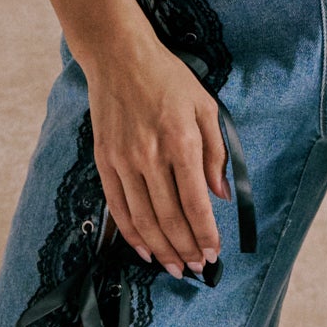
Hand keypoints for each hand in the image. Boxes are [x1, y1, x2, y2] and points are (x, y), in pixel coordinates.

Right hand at [87, 32, 229, 277]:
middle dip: (185, 249)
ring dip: (161, 249)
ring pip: (143, 219)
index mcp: (181, 142)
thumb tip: (222, 194)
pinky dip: (131, 234)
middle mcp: (150, 156)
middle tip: (197, 268)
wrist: (119, 57)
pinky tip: (145, 250)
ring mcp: (123, 161)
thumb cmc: (168, 79)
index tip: (213, 252)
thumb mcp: (206, 108)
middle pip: (169, 218)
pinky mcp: (104, 161)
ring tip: (175, 268)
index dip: (205, 234)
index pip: (195, 204)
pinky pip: (118, 207)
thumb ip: (216, 153)